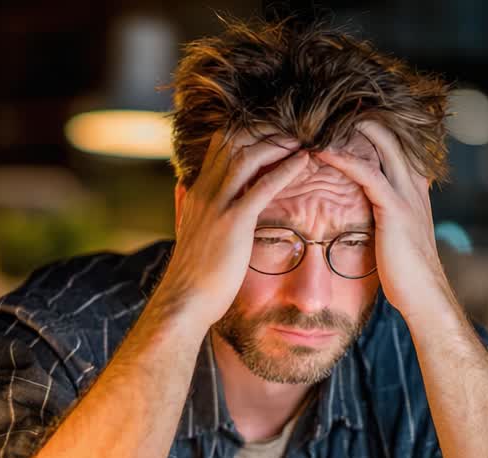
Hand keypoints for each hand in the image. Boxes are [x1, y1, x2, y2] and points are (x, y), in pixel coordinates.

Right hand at [156, 130, 309, 325]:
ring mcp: (218, 205)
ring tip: (301, 138)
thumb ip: (187, 206)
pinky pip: (263, 186)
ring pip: (248, 157)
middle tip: (292, 127)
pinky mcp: (233, 222)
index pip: (220, 145)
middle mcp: (204, 192)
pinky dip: (285, 169)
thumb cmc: (192, 273)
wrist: (184, 300)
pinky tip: (304, 160)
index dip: (247, 132)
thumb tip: (185, 187)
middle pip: (234, 141)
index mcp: (196, 192)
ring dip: (277, 143)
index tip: (271, 131)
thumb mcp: (187, 231)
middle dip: (264, 130)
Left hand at [316, 122, 454, 319]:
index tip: (345, 113)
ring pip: (381, 144)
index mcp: (416, 186)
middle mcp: (415, 183)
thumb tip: (369, 208)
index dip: (372, 126)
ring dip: (351, 128)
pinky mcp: (394, 207)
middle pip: (391, 133)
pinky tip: (321, 149)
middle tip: (332, 102)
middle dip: (363, 115)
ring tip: (323, 115)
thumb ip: (387, 212)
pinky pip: (366, 172)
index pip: (396, 143)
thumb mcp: (398, 233)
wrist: (424, 294)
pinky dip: (343, 157)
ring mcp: (407, 193)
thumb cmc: (407, 270)